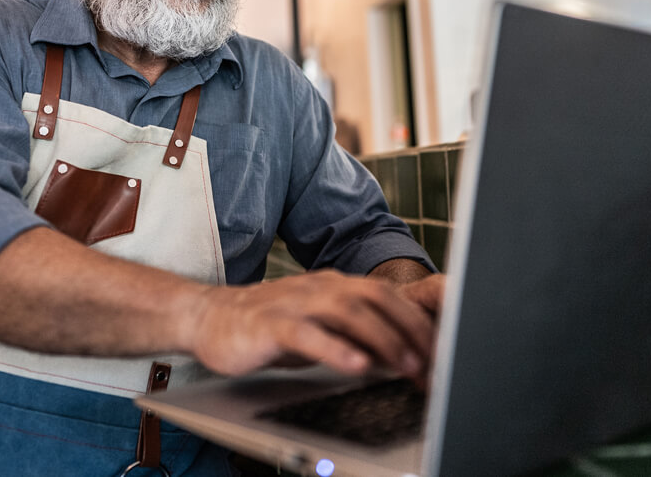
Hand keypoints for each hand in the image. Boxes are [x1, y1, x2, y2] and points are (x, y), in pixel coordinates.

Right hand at [188, 269, 437, 385]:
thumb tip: (400, 356)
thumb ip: (356, 338)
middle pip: (376, 298)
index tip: (441, 352)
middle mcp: (319, 287)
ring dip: (382, 339)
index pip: (387, 296)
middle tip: (433, 363)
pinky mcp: (270, 323)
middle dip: (410, 330)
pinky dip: (335, 349)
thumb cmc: (268, 327)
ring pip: (347, 312)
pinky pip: (308, 333)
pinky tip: (355, 365)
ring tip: (405, 365)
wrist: (209, 318)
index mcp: (334, 286)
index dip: (418, 322)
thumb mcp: (319, 330)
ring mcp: (294, 302)